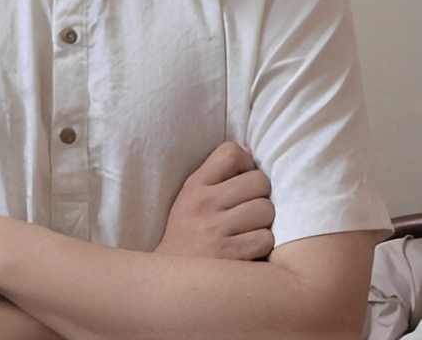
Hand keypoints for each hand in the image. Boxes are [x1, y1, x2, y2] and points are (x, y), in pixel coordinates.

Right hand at [155, 142, 274, 260]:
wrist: (170, 284)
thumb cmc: (188, 235)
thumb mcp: (191, 198)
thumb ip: (218, 174)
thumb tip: (250, 152)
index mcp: (194, 185)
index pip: (231, 153)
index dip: (246, 164)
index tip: (243, 180)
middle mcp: (204, 203)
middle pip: (258, 180)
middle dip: (260, 195)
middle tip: (250, 208)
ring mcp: (216, 230)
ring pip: (266, 209)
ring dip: (264, 222)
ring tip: (249, 229)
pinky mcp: (231, 256)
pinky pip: (266, 238)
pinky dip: (262, 244)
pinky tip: (249, 248)